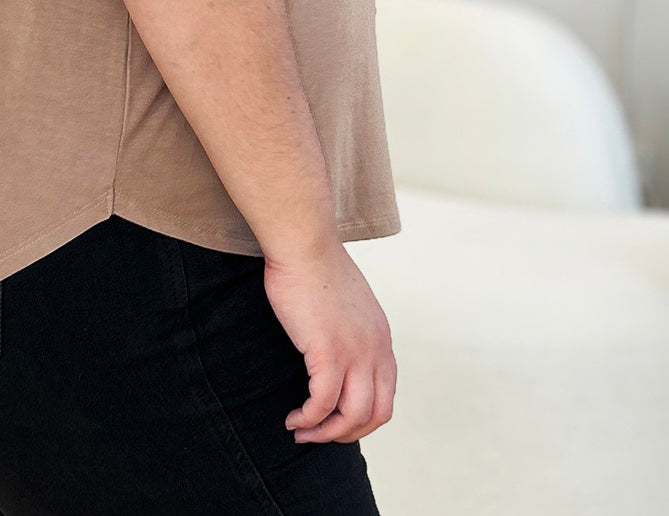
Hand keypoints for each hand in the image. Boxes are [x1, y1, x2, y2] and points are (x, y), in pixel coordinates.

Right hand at [263, 241, 396, 442]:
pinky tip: (293, 417)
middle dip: (347, 433)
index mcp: (382, 338)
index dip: (362, 416)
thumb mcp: (348, 304)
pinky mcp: (329, 353)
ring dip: (326, 433)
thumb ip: (351, 330)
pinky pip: (322, 404)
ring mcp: (355, 353)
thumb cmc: (316, 266)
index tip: (335, 419)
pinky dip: (308, 419)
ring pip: (352, 416)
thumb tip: (335, 349)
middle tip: (320, 434)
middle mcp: (376, 350)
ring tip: (302, 431)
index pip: (386, 395)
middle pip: (376, 414)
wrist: (304, 244)